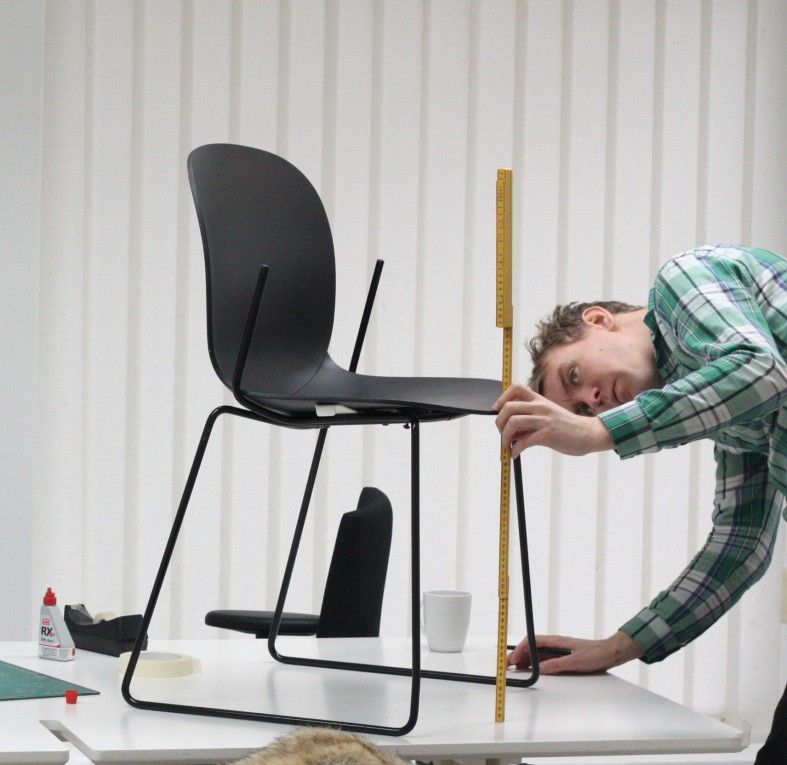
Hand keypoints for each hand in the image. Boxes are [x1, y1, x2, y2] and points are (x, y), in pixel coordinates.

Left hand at [493, 383, 612, 458]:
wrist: (588, 434)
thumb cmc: (566, 428)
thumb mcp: (547, 416)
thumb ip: (529, 420)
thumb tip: (508, 432)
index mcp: (539, 400)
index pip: (516, 388)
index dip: (502, 398)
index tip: (497, 410)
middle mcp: (540, 407)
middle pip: (508, 408)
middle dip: (499, 422)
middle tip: (502, 434)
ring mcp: (544, 420)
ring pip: (512, 423)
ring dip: (504, 438)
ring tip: (506, 446)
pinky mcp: (547, 434)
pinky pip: (523, 441)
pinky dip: (514, 450)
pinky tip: (515, 454)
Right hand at [507, 631, 643, 674]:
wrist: (610, 653)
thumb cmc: (596, 654)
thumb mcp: (576, 662)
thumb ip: (557, 665)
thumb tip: (541, 669)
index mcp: (556, 641)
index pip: (532, 641)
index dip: (520, 649)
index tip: (514, 659)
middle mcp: (555, 644)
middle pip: (531, 647)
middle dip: (518, 655)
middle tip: (508, 665)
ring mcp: (558, 650)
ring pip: (536, 653)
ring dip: (525, 660)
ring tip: (516, 668)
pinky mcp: (562, 657)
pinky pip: (544, 659)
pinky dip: (534, 664)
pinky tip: (531, 670)